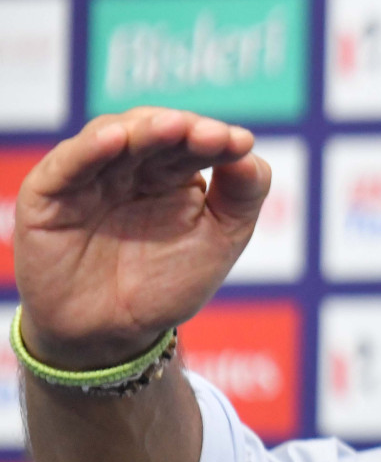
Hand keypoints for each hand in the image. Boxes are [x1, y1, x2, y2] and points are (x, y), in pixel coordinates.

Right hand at [14, 108, 270, 368]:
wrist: (114, 333)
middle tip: (211, 135)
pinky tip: (116, 139)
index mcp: (174, 171)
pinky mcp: (49, 193)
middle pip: (155, 129)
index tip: (240, 143)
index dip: (215, 137)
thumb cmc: (168, 283)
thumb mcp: (221, 240)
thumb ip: (242, 195)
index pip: (195, 141)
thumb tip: (250, 153)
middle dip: (183, 128)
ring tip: (172, 128)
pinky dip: (89, 148)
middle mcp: (132, 165)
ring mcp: (90, 175)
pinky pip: (67, 163)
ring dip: (144, 128)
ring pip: (113, 135)